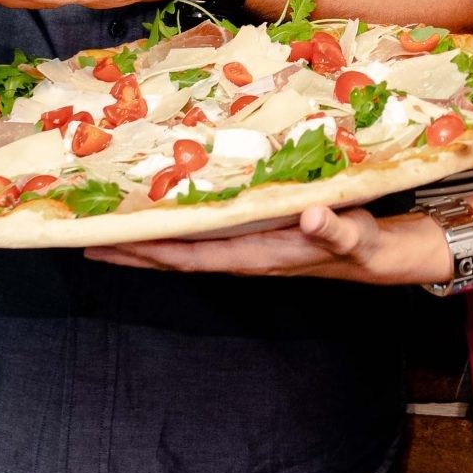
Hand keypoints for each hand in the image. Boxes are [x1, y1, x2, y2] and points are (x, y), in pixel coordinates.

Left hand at [88, 205, 451, 285]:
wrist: (386, 257)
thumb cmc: (369, 245)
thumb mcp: (359, 236)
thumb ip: (336, 228)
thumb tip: (311, 216)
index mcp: (262, 256)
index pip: (196, 256)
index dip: (155, 251)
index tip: (114, 245)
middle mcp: (246, 256)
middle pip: (178, 256)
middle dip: (134, 250)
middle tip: (85, 240)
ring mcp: (247, 249)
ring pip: (187, 248)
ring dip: (147, 242)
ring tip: (105, 232)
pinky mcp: (255, 237)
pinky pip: (205, 235)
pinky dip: (175, 228)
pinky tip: (159, 215)